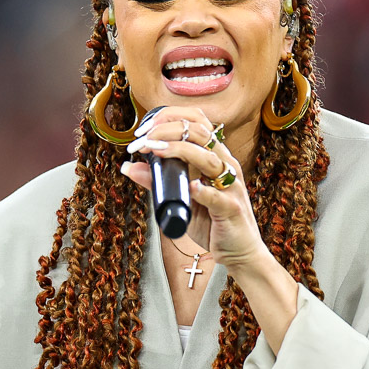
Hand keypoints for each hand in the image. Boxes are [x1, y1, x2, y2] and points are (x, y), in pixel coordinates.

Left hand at [118, 106, 267, 269]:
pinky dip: (203, 191)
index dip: (169, 117)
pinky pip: (217, 197)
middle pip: (200, 132)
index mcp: (216, 157)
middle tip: (142, 139)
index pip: (197, 122)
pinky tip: (190, 187)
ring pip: (208, 157)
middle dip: (167, 129)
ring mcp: (231, 186)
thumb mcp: (181, 199)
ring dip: (177, 150)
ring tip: (153, 151)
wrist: (239, 251)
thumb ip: (157, 182)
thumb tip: (129, 166)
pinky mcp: (232, 209)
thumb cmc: (212, 223)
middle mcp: (225, 165)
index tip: (143, 129)